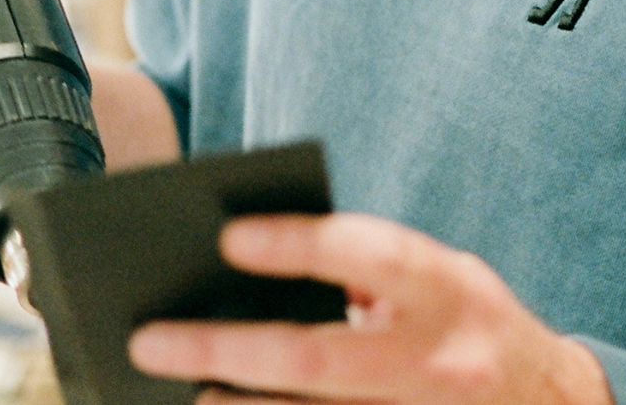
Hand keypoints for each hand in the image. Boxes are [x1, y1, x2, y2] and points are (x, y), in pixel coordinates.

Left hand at [129, 213, 612, 404]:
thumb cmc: (474, 325)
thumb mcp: (444, 276)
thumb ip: (374, 270)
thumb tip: (268, 268)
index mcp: (447, 288)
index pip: (364, 254)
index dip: (297, 244)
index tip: (228, 236)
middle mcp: (435, 360)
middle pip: (315, 358)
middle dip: (224, 350)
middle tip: (151, 339)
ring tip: (181, 392)